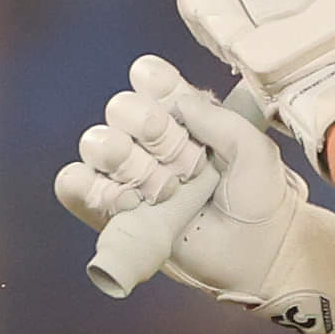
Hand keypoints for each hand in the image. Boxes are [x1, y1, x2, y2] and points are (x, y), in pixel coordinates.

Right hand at [55, 57, 334, 333]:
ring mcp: (127, 173)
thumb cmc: (260, 198)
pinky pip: (73, 185)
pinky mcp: (109, 209)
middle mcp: (148, 139)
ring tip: (163, 190)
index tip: (175, 103)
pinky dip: (93, 189)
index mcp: (183, 114)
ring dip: (125, 163)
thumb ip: (219, 120)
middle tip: (183, 161)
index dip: (156, 84)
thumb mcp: (254, 151)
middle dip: (147, 129)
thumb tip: (178, 102)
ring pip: (96, 145)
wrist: (258, 254)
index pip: (151, 79)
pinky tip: (130, 202)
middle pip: (120, 109)